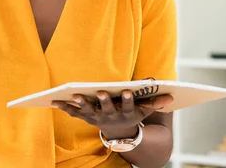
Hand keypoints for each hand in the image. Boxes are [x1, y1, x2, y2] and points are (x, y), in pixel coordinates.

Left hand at [52, 90, 173, 139]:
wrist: (120, 134)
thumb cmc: (133, 114)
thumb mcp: (145, 111)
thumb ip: (156, 102)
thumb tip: (172, 96)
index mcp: (127, 113)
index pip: (129, 105)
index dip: (129, 99)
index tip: (129, 90)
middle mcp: (111, 117)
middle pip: (107, 109)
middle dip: (105, 100)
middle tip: (101, 92)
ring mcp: (97, 118)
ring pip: (89, 111)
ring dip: (82, 104)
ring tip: (75, 96)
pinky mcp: (86, 117)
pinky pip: (73, 112)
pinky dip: (64, 107)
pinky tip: (53, 101)